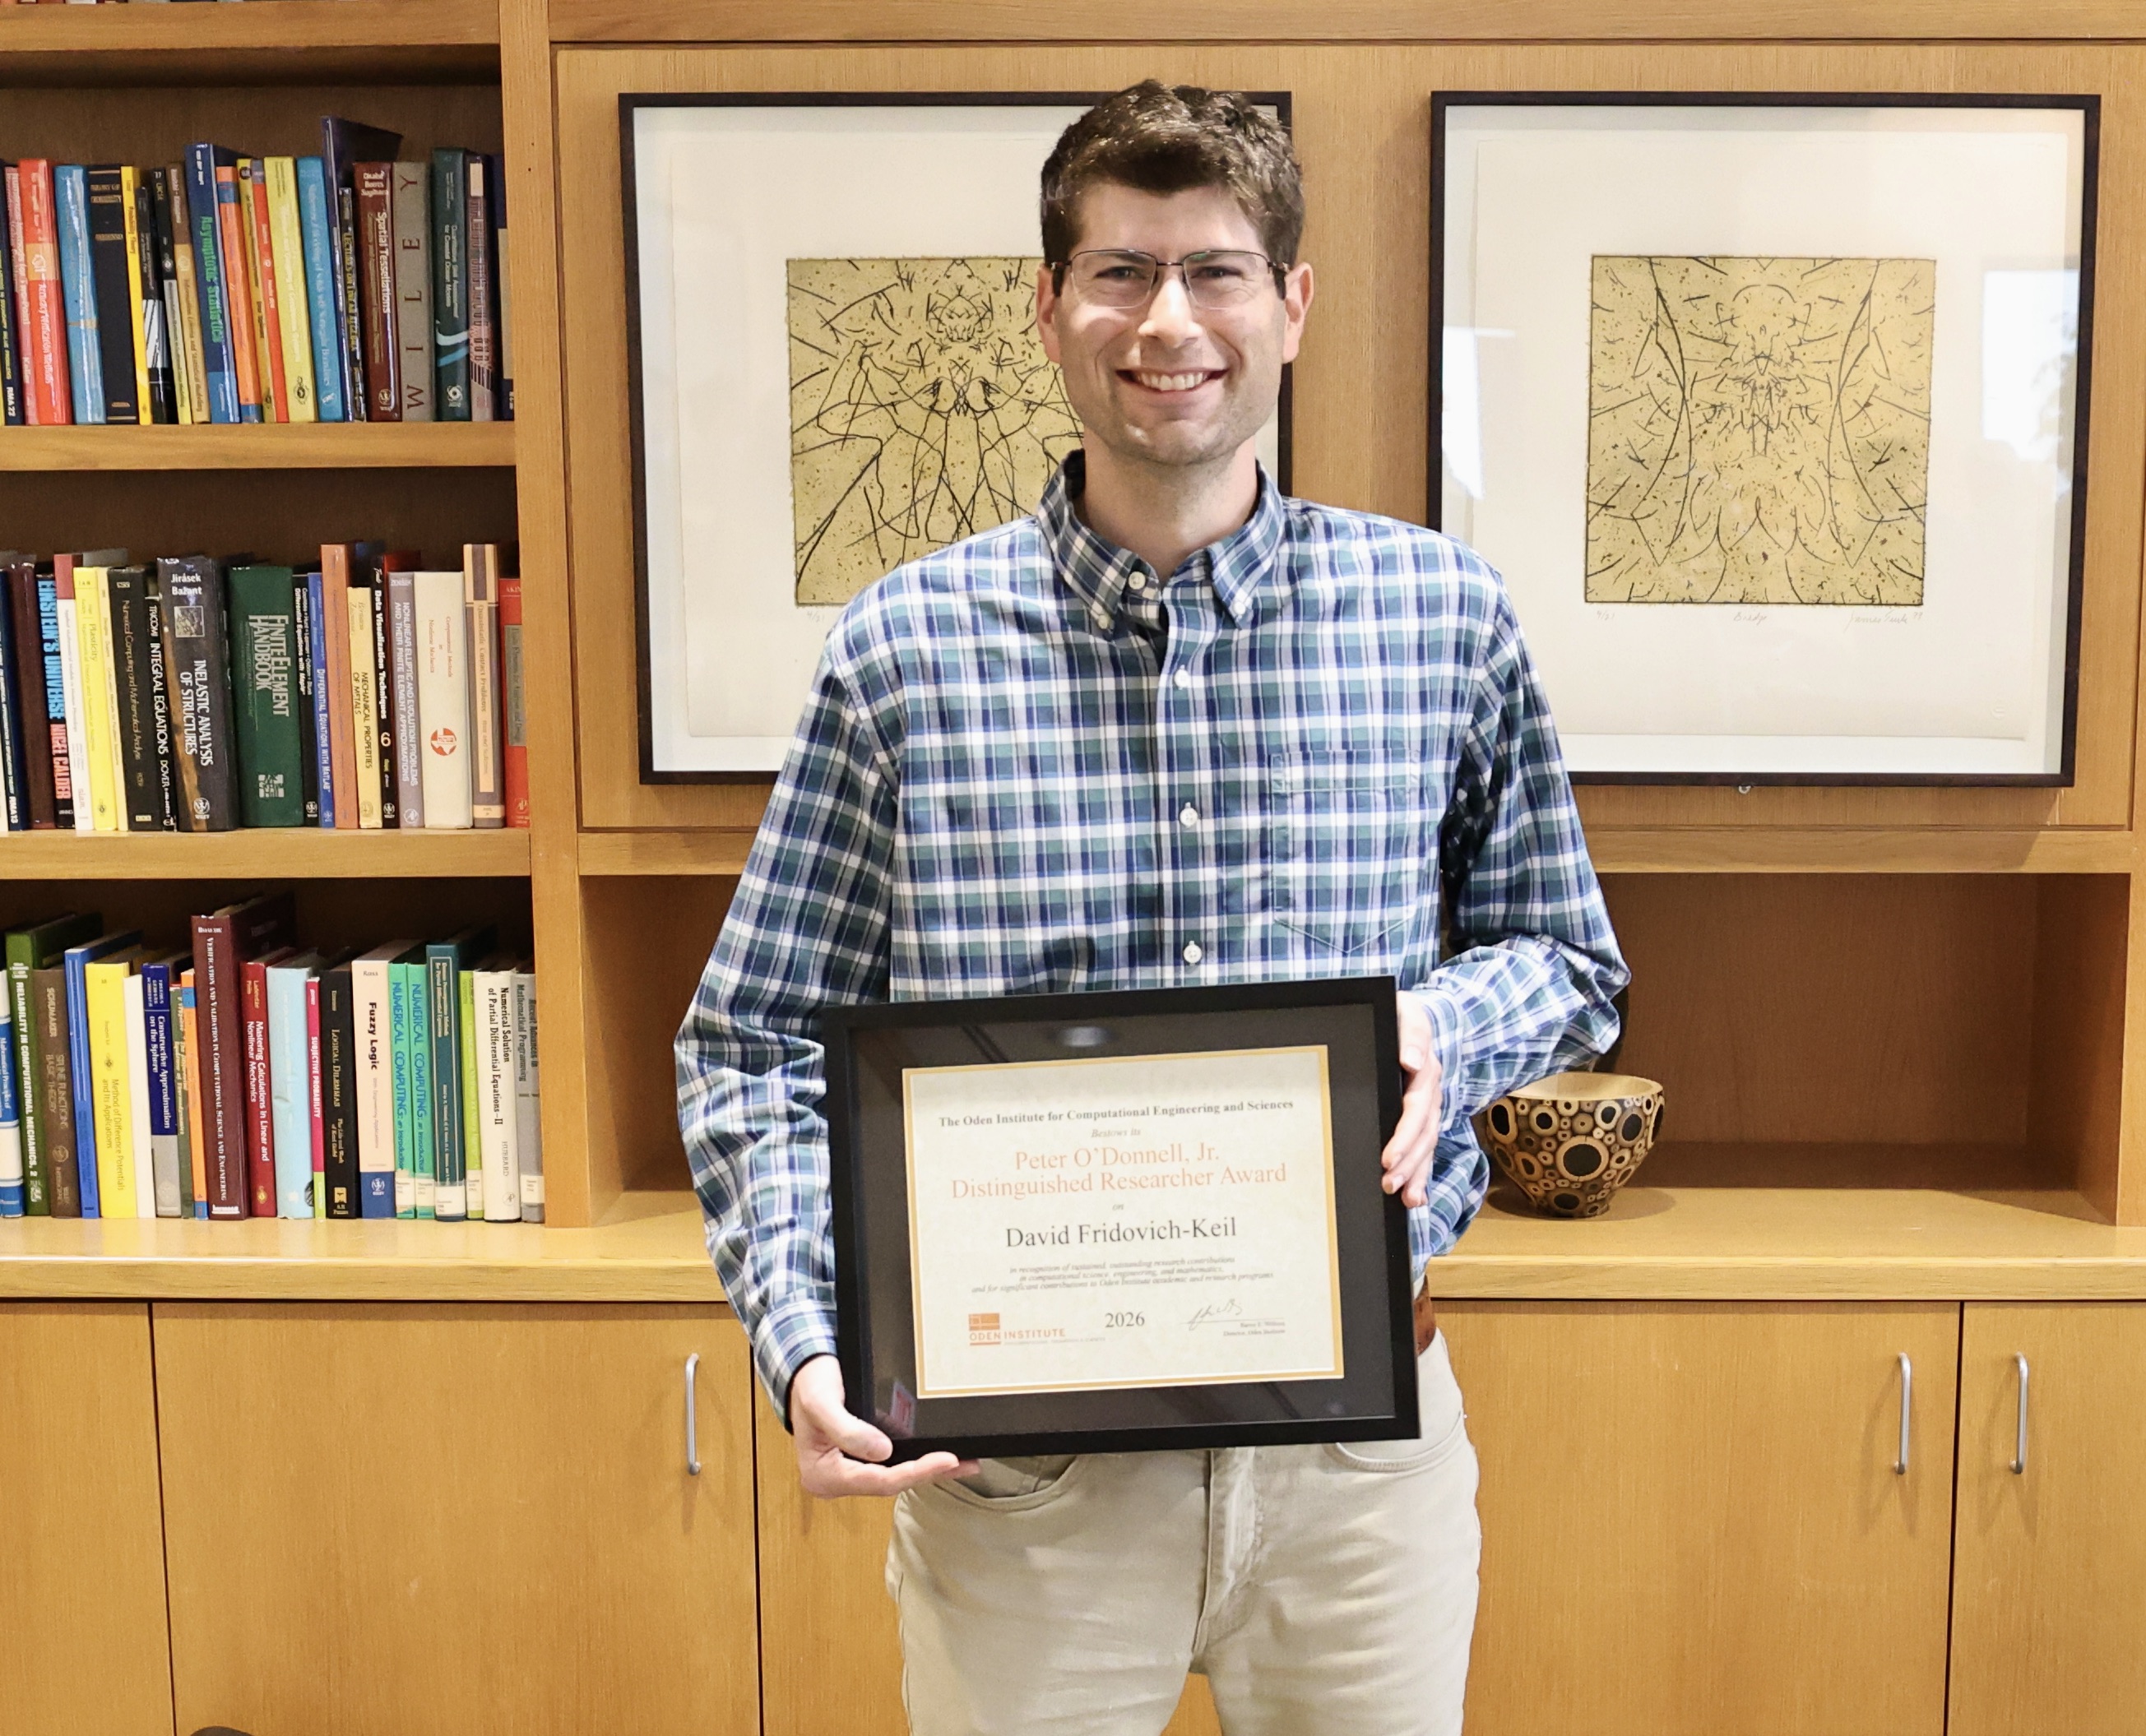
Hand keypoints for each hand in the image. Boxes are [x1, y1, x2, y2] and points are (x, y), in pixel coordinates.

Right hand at [788, 1354, 977, 1498]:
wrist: (805, 1370)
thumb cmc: (810, 1384)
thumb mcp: (822, 1402)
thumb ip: (848, 1430)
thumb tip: (882, 1452)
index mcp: (823, 1476)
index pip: (877, 1481)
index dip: (913, 1473)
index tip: (945, 1459)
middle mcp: (838, 1481)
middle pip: (890, 1483)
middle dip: (927, 1473)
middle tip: (962, 1462)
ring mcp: (851, 1471)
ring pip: (895, 1476)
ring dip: (928, 1471)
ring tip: (963, 1463)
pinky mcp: (863, 1459)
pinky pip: (894, 1465)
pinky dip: (918, 1461)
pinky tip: (942, 1458)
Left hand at [1381, 994, 1443, 1209]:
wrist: (1407, 1016)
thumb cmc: (1399, 1014)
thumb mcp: (1405, 1011)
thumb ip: (1411, 1032)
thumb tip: (1412, 1061)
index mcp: (1426, 1071)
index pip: (1416, 1109)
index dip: (1404, 1136)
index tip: (1389, 1157)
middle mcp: (1431, 1093)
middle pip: (1423, 1135)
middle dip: (1407, 1163)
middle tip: (1388, 1184)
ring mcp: (1428, 1108)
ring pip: (1426, 1146)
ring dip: (1416, 1173)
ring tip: (1405, 1198)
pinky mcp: (1421, 1118)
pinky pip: (1424, 1148)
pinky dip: (1420, 1174)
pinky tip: (1414, 1198)